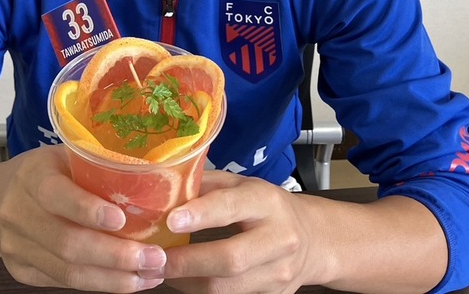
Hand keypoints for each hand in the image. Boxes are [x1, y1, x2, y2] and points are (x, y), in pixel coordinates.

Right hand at [0, 144, 168, 291]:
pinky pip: (63, 283)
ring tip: (151, 275)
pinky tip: (130, 281)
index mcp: (32, 176)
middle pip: (67, 243)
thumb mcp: (64, 156)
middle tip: (155, 258)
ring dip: (114, 278)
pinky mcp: (21, 271)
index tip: (122, 219)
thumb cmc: (45, 172)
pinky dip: (100, 284)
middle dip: (115, 255)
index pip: (56, 195)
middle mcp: (18, 213)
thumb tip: (157, 174)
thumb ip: (96, 165)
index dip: (87, 209)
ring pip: (67, 272)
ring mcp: (16, 247)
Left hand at [155, 171, 319, 293]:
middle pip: (230, 258)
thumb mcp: (242, 185)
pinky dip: (201, 292)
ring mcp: (279, 273)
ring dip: (188, 283)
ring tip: (162, 272)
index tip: (171, 220)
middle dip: (187, 262)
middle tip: (155, 259)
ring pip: (227, 288)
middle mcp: (278, 238)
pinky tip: (185, 282)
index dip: (201, 214)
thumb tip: (163, 188)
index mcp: (266, 202)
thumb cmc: (267, 208)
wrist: (313, 239)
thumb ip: (207, 186)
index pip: (232, 207)